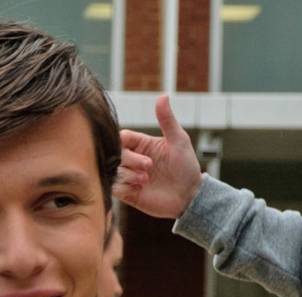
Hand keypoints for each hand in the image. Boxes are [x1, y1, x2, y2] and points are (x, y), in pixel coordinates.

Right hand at [114, 94, 203, 219]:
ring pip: (112, 171)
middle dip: (130, 160)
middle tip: (148, 167)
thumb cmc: (186, 166)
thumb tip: (162, 95)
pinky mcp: (127, 193)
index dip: (125, 144)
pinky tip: (138, 190)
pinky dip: (124, 188)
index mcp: (141, 144)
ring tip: (145, 180)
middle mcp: (132, 159)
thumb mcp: (179, 140)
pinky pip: (114, 188)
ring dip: (127, 175)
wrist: (189, 196)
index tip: (142, 152)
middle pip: (114, 154)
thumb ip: (167, 120)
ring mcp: (128, 176)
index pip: (121, 138)